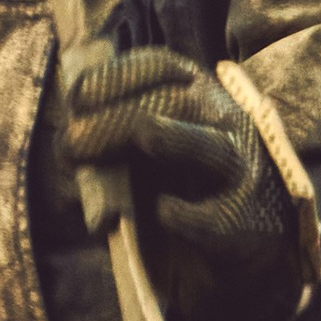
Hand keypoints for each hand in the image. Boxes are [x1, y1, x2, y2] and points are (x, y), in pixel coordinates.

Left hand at [58, 42, 310, 320]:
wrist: (251, 253)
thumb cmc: (190, 193)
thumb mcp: (159, 150)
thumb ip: (120, 135)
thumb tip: (68, 137)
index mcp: (202, 98)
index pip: (162, 67)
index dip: (117, 77)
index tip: (77, 98)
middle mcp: (227, 126)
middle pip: (178, 103)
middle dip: (119, 119)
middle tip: (72, 144)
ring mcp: (240, 175)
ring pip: (211, 148)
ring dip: (172, 139)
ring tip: (141, 137)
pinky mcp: (243, 227)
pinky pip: (212, 218)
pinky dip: (183, 214)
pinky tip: (162, 211)